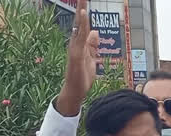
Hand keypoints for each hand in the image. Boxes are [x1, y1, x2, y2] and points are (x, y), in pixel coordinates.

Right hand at [56, 0, 98, 116]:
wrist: (75, 91)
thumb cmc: (82, 77)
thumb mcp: (91, 59)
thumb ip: (93, 46)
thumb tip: (96, 32)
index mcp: (80, 44)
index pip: (84, 26)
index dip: (85, 14)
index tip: (85, 2)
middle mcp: (76, 44)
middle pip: (80, 24)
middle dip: (81, 9)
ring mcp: (75, 49)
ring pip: (79, 29)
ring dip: (81, 16)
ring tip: (83, 2)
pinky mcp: (75, 55)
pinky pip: (79, 38)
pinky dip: (81, 28)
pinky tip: (83, 18)